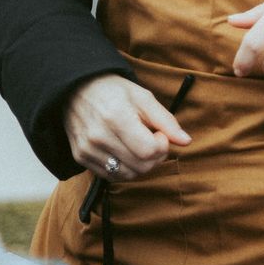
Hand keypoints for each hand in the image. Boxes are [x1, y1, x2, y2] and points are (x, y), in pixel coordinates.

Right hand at [62, 73, 189, 179]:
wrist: (78, 89)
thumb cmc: (115, 91)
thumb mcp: (144, 98)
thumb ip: (166, 121)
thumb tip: (186, 141)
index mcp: (116, 118)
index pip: (148, 151)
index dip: (162, 146)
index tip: (159, 133)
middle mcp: (98, 137)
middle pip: (141, 166)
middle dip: (156, 157)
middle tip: (152, 140)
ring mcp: (87, 149)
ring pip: (128, 175)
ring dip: (141, 165)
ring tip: (138, 145)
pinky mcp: (80, 157)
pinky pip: (110, 175)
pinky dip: (124, 168)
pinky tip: (126, 151)